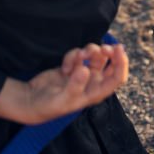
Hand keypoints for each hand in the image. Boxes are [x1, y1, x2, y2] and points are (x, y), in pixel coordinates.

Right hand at [0, 43, 128, 123]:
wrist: (32, 100)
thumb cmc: (50, 106)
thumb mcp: (63, 99)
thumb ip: (75, 85)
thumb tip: (85, 69)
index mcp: (96, 93)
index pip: (117, 77)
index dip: (121, 63)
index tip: (118, 49)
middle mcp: (93, 83)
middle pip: (110, 63)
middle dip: (108, 53)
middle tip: (103, 47)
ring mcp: (83, 74)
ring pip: (94, 56)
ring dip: (88, 52)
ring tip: (79, 55)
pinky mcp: (72, 67)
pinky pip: (78, 54)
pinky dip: (73, 56)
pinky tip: (64, 67)